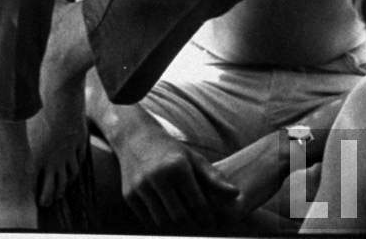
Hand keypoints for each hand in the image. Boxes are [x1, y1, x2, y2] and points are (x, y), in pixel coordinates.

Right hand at [116, 121, 239, 231]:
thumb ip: (214, 178)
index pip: (197, 204)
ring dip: (174, 226)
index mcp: (177, 166)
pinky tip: (166, 216)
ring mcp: (141, 186)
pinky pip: (147, 220)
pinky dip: (158, 222)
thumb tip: (236, 195)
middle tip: (197, 226)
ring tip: (184, 222)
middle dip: (191, 225)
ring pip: (162, 222)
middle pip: (180, 217)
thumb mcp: (193, 158)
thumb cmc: (170, 150)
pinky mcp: (129, 195)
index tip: (210, 223)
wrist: (135, 137)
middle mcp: (158, 176)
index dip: (206, 218)